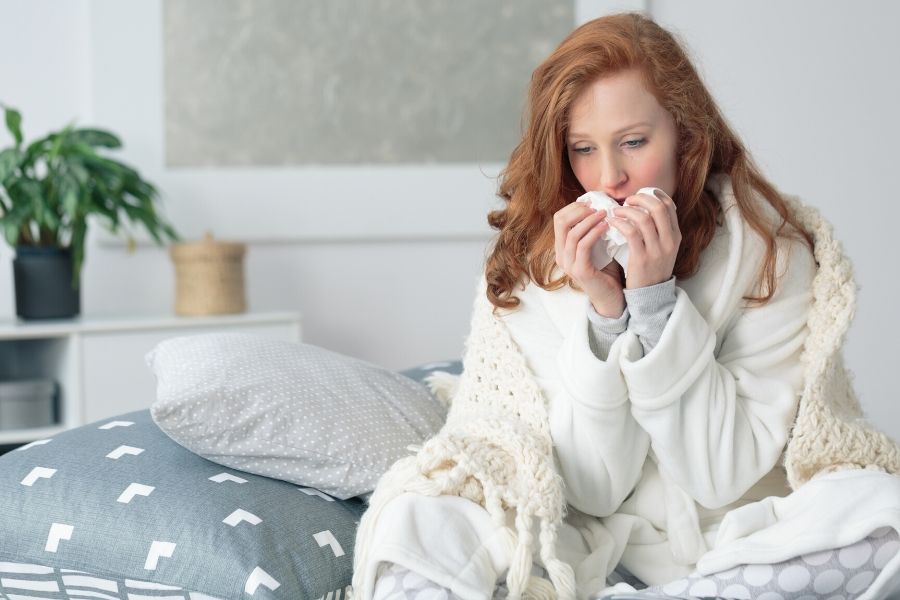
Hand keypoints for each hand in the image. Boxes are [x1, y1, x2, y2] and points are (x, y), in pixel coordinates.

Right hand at [553, 202, 625, 316]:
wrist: (612, 298)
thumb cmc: (607, 271)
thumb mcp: (598, 246)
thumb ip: (594, 230)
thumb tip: (601, 205)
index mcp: (562, 248)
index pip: (559, 218)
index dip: (574, 207)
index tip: (592, 202)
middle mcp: (561, 255)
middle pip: (560, 222)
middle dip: (579, 210)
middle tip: (597, 206)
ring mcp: (569, 264)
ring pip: (572, 233)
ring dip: (589, 219)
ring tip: (605, 213)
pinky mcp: (580, 270)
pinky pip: (583, 245)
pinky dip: (594, 232)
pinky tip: (606, 226)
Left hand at [607, 189, 680, 288]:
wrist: (650, 295)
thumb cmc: (651, 268)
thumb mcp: (663, 248)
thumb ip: (658, 230)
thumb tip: (643, 207)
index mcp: (675, 236)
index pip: (668, 205)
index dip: (652, 196)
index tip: (639, 196)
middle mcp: (670, 241)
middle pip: (658, 208)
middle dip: (640, 199)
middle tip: (627, 201)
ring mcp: (657, 250)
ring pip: (644, 218)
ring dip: (627, 210)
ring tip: (615, 211)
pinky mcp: (642, 258)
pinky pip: (631, 233)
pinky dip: (620, 223)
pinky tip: (612, 222)